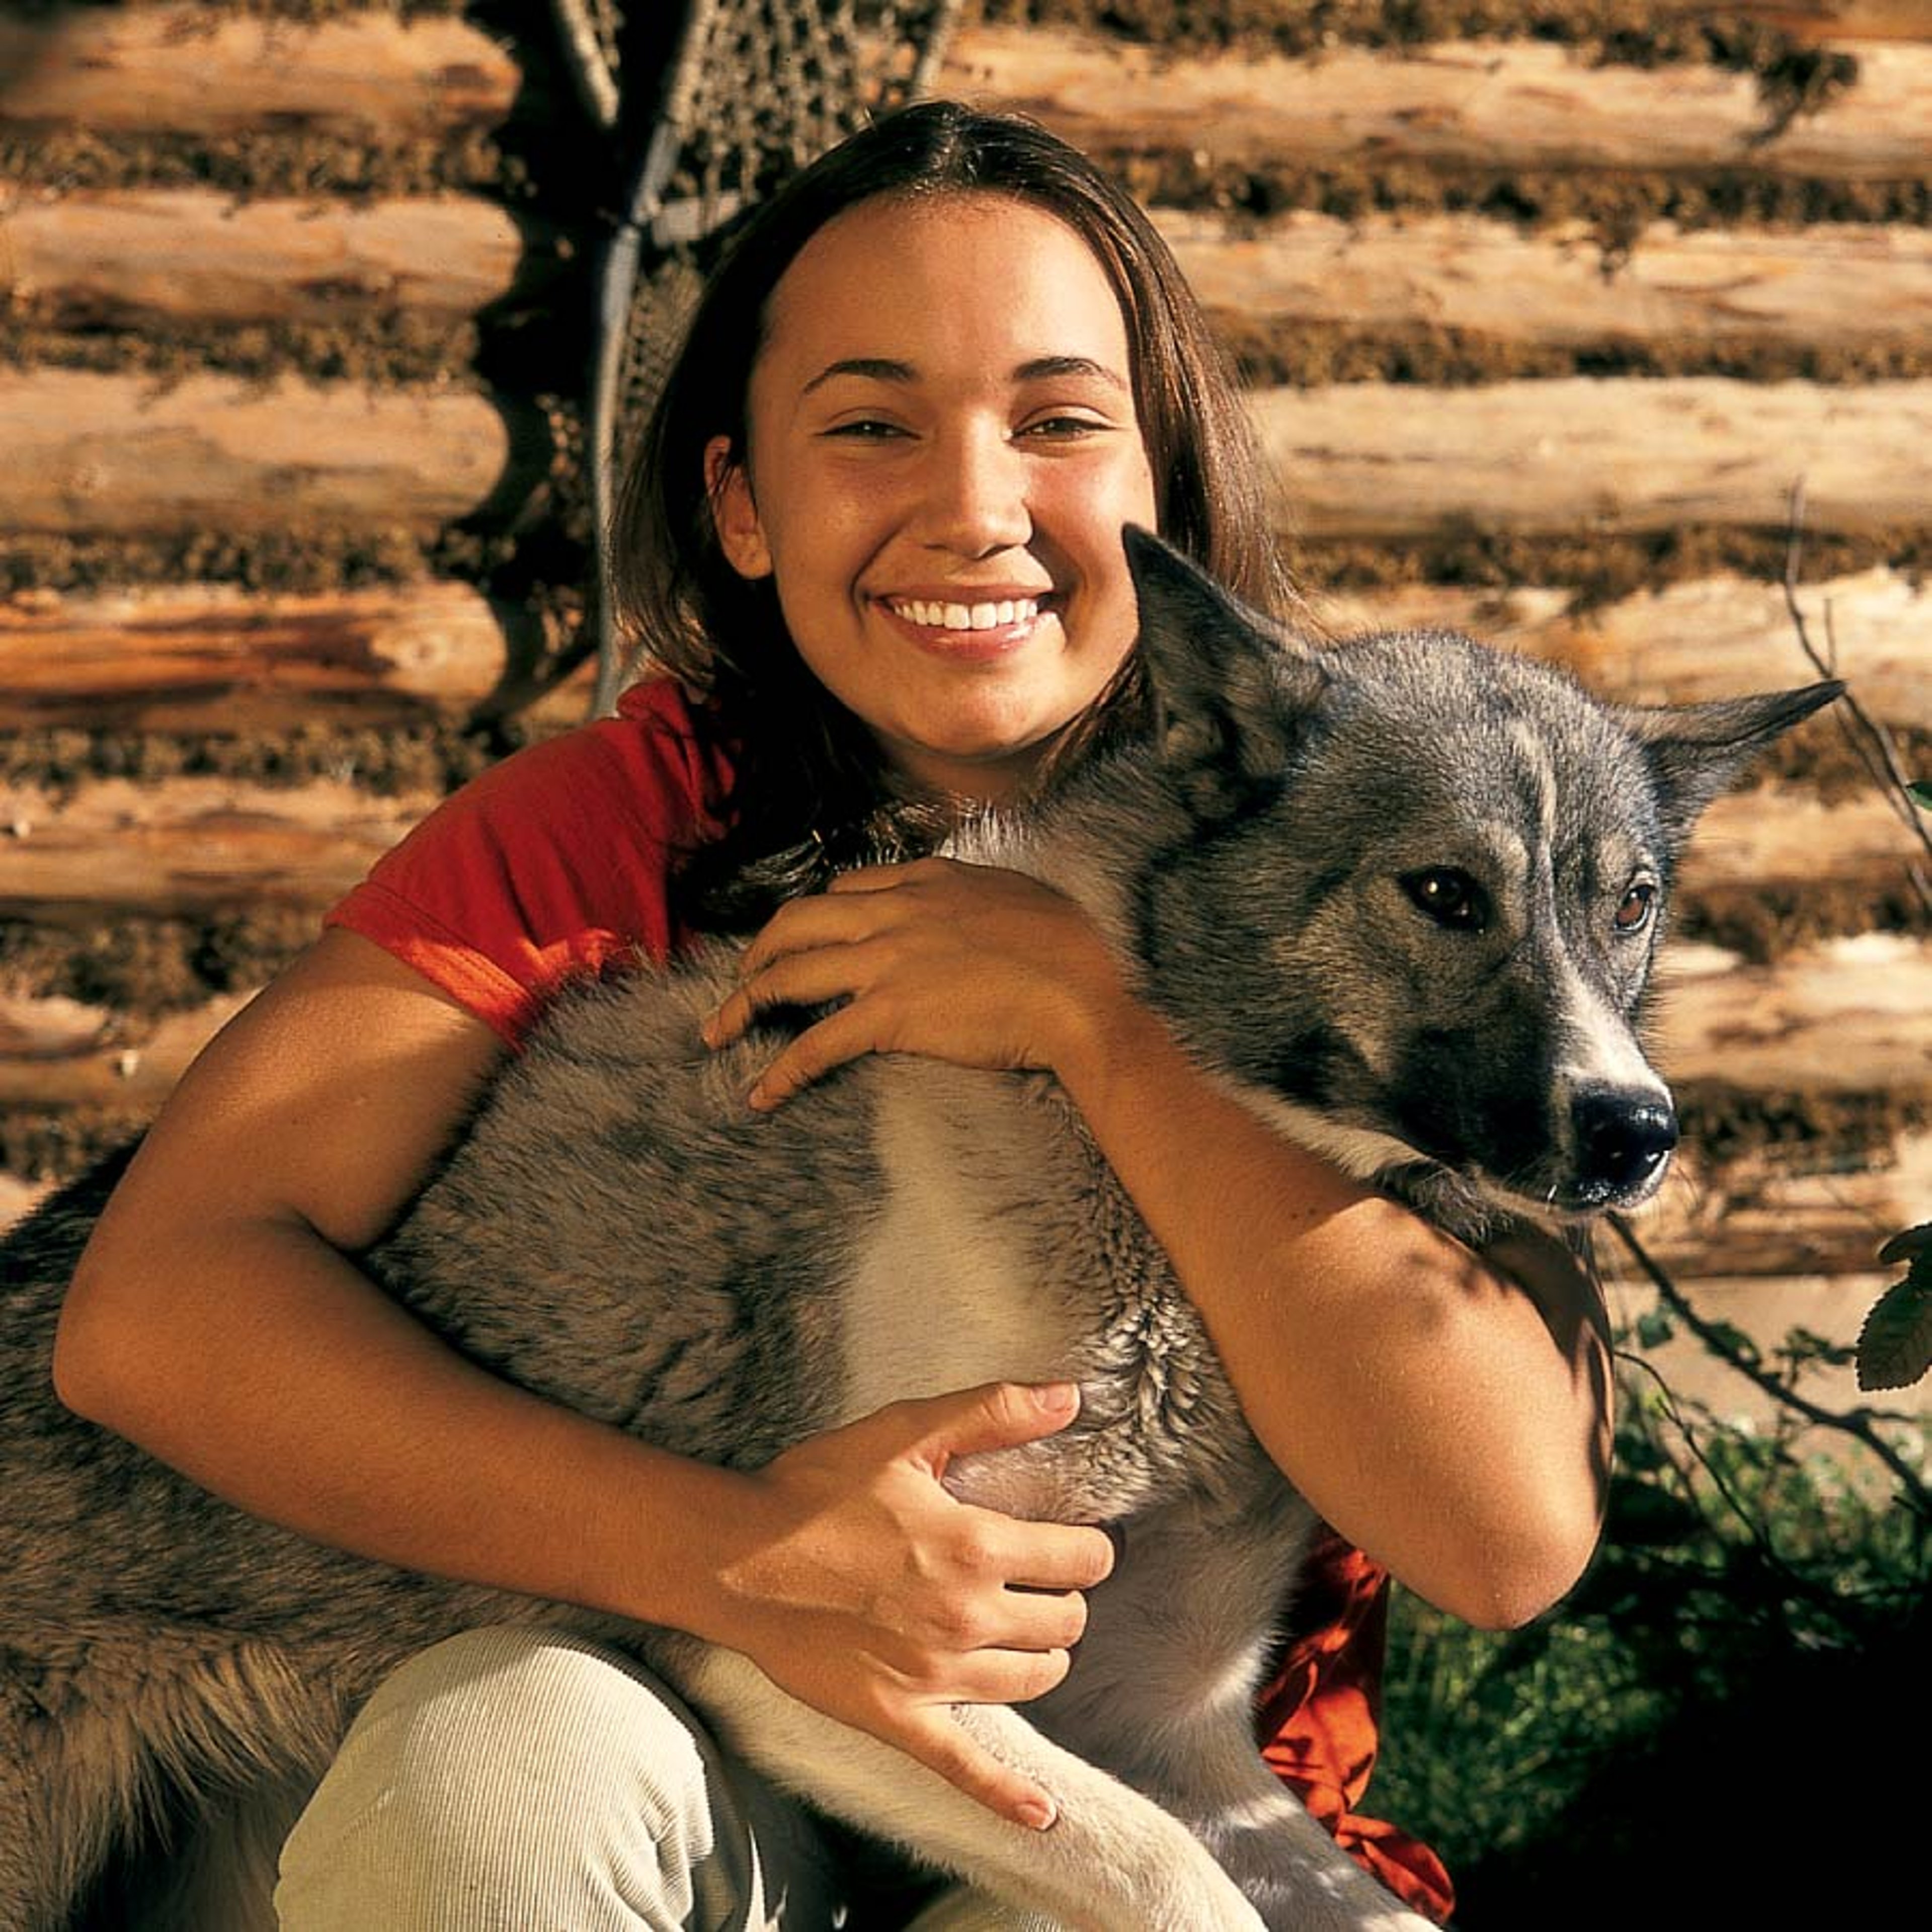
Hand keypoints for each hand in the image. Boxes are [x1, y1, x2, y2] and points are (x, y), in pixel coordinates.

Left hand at [701, 857, 1129, 1107]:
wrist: (1082, 998)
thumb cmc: (1072, 952)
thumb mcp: (1019, 895)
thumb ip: (979, 893)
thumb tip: (974, 902)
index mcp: (926, 879)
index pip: (846, 888)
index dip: (814, 915)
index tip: (800, 937)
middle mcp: (895, 911)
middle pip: (797, 921)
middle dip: (759, 950)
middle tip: (743, 978)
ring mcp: (886, 961)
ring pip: (788, 974)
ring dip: (744, 1004)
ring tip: (721, 1030)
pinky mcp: (888, 1014)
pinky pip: (814, 1044)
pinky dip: (781, 1070)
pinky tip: (761, 1095)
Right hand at [705, 1380, 1115, 1827]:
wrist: (736, 1558)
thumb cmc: (817, 1489)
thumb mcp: (905, 1431)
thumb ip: (992, 1411)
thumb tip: (1069, 1395)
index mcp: (977, 1545)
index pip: (1081, 1558)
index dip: (1088, 1547)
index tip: (1076, 1541)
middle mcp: (968, 1616)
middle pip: (1067, 1621)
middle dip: (1066, 1598)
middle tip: (1044, 1582)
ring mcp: (936, 1675)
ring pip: (1036, 1678)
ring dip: (1045, 1656)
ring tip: (1028, 1634)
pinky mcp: (900, 1719)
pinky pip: (968, 1768)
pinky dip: (1010, 1795)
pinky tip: (1043, 1815)